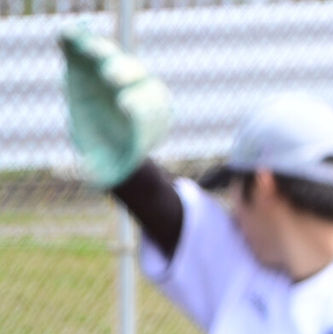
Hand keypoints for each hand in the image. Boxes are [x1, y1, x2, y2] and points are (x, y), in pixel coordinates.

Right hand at [59, 25, 171, 188]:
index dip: (140, 108)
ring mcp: (114, 75)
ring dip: (104, 53)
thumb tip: (93, 181)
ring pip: (116, 58)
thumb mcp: (111, 169)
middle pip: (138, 78)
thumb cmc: (113, 156)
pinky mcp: (91, 63)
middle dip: (126, 76)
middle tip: (112, 80)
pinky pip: (88, 46)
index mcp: (147, 118)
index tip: (126, 108)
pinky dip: (79, 40)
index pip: (150, 110)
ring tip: (89, 50)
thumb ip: (106, 174)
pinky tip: (67, 37)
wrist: (107, 135)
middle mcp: (135, 92)